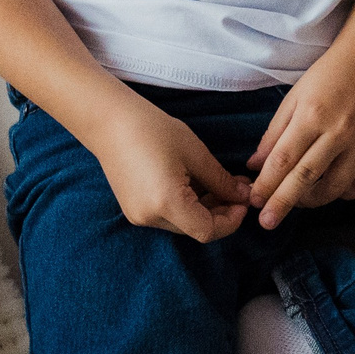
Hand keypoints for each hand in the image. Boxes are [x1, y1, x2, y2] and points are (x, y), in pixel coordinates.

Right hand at [92, 101, 254, 242]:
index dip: (231, 220)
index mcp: (167, 204)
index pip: (207, 231)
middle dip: (221, 211)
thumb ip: (221, 181)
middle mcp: (149, 217)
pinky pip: (168, 215)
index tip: (244, 200)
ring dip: (206, 208)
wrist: (110, 122)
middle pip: (196, 228)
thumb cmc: (153, 131)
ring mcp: (138, 215)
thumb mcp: (196, 154)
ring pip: (183, 223)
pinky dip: (187, 205)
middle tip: (238, 188)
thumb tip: (243, 196)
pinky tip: (198, 183)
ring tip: (221, 182)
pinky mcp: (133, 208)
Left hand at [247, 44, 354, 229]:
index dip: (266, 184)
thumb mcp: (294, 98)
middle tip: (266, 222)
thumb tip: (255, 167)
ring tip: (299, 201)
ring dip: (313, 201)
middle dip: (282, 203)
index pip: (283, 160)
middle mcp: (338, 132)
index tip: (254, 201)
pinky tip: (332, 190)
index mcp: (312, 115)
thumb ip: (274, 133)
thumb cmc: (329, 75)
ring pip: (335, 188)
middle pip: (305, 178)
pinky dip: (346, 195)